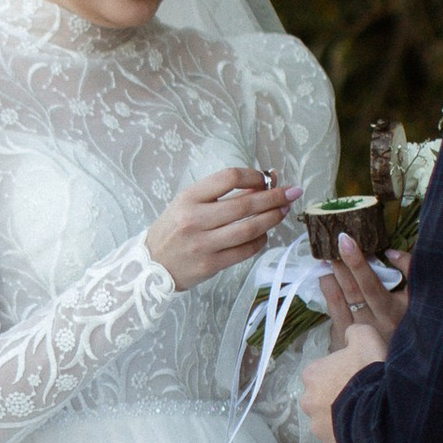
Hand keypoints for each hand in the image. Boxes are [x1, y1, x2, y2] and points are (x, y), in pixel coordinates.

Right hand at [145, 163, 294, 291]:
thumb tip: (266, 180)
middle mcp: (194, 219)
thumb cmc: (173, 229)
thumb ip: (224, 194)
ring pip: (249, 228)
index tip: (267, 178)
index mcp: (188, 198)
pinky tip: (264, 234)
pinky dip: (260, 240)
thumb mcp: (189, 204)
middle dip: (274, 197)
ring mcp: (203, 244)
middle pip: (245, 204)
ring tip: (283, 211)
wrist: (150, 266)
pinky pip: (245, 250)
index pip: (228, 178)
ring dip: (272, 218)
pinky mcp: (211, 265)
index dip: (254, 176)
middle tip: (292, 192)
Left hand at [297, 321, 385, 442]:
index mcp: (312, 375)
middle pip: (322, 398)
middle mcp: (308, 402)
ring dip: (343, 419)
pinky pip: (339, 440)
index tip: (357, 376)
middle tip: (362, 396)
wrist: (384, 410)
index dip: (340, 373)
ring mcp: (318, 428)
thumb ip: (354, 333)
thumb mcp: (366, 338)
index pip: (320, 373)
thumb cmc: (371, 371)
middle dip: (337, 398)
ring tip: (366, 415)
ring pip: (329, 421)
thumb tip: (350, 336)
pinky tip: (367, 431)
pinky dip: (350, 437)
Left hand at [321, 236, 408, 347]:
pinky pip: (333, 313)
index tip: (346, 240)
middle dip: (339, 265)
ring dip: (329, 277)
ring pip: (338, 301)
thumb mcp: (417, 299)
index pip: (371, 284)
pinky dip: (327, 292)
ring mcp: (357, 335)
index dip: (357, 262)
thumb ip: (410, 271)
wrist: (401, 362)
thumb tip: (390, 252)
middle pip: (351, 290)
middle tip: (329, 244)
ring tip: (323, 258)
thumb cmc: (411, 322)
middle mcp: (374, 325)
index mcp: (394, 313)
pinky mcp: (345, 341)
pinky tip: (324, 278)